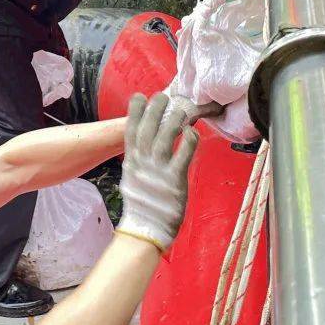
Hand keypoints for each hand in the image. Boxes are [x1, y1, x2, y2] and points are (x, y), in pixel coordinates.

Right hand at [117, 93, 197, 253]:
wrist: (145, 228)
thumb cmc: (142, 203)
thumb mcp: (132, 176)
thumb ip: (138, 159)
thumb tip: (141, 144)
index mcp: (132, 161)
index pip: (131, 130)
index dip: (134, 111)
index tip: (139, 96)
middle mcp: (143, 162)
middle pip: (148, 129)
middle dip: (154, 110)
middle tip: (162, 96)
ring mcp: (158, 170)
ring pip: (165, 138)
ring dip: (173, 120)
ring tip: (181, 109)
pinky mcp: (175, 179)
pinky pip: (184, 155)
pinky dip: (189, 140)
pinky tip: (193, 132)